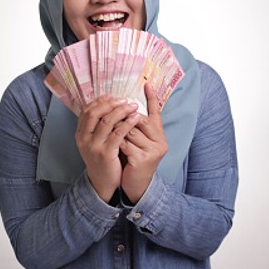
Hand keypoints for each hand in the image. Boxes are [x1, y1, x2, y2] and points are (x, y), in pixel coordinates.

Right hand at [76, 96, 140, 201]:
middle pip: (95, 113)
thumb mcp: (94, 141)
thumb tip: (108, 104)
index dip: (100, 101)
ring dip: (122, 110)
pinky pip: (118, 133)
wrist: (102, 183)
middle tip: (125, 99)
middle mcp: (84, 138)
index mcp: (80, 133)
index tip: (113, 96)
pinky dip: (127, 123)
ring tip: (133, 106)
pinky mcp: (106, 153)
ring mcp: (94, 146)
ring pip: (107, 121)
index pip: (87, 110)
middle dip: (111, 103)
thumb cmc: (102, 159)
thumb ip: (97, 126)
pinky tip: (136, 118)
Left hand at [120, 84, 168, 203]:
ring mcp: (152, 151)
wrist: (135, 185)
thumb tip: (123, 106)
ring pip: (129, 131)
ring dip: (116, 133)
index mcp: (159, 134)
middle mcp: (159, 141)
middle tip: (109, 120)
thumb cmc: (133, 159)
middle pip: (137, 120)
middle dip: (122, 119)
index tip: (147, 84)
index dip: (152, 98)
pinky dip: (115, 144)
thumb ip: (133, 126)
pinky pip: (124, 144)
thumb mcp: (136, 141)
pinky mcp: (142, 160)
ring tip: (110, 137)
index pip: (156, 112)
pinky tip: (112, 148)